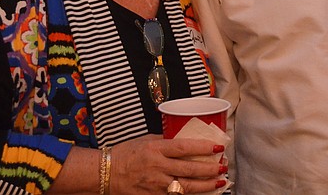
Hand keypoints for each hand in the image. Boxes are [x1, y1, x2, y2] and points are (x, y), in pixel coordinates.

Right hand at [110, 135, 226, 193]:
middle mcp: (157, 167)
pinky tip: (201, 192)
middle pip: (189, 170)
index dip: (203, 148)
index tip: (218, 148)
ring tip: (219, 182)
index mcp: (156, 149)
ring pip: (186, 187)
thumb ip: (165, 140)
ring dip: (205, 186)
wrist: (105, 173)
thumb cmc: (125, 154)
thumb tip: (184, 137)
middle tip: (223, 167)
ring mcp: (155, 184)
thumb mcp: (146, 140)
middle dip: (209, 169)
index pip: (184, 148)